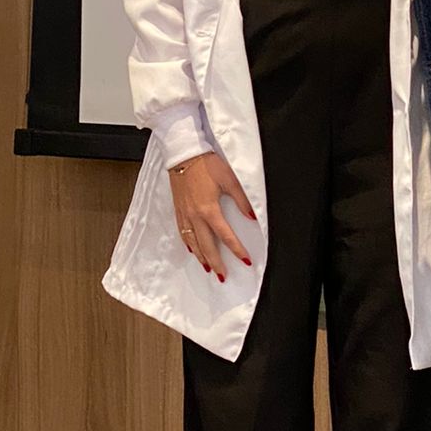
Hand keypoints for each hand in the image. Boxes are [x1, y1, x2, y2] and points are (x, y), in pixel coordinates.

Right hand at [169, 152, 254, 281]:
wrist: (183, 154)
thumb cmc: (206, 164)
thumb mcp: (230, 179)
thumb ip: (242, 200)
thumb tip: (251, 216)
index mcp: (209, 210)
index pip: (225, 236)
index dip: (236, 250)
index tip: (245, 260)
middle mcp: (195, 216)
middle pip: (207, 246)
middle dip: (216, 262)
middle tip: (223, 276)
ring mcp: (185, 214)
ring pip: (192, 242)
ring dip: (201, 257)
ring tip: (208, 268)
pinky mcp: (178, 209)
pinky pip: (182, 232)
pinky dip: (188, 244)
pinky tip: (191, 249)